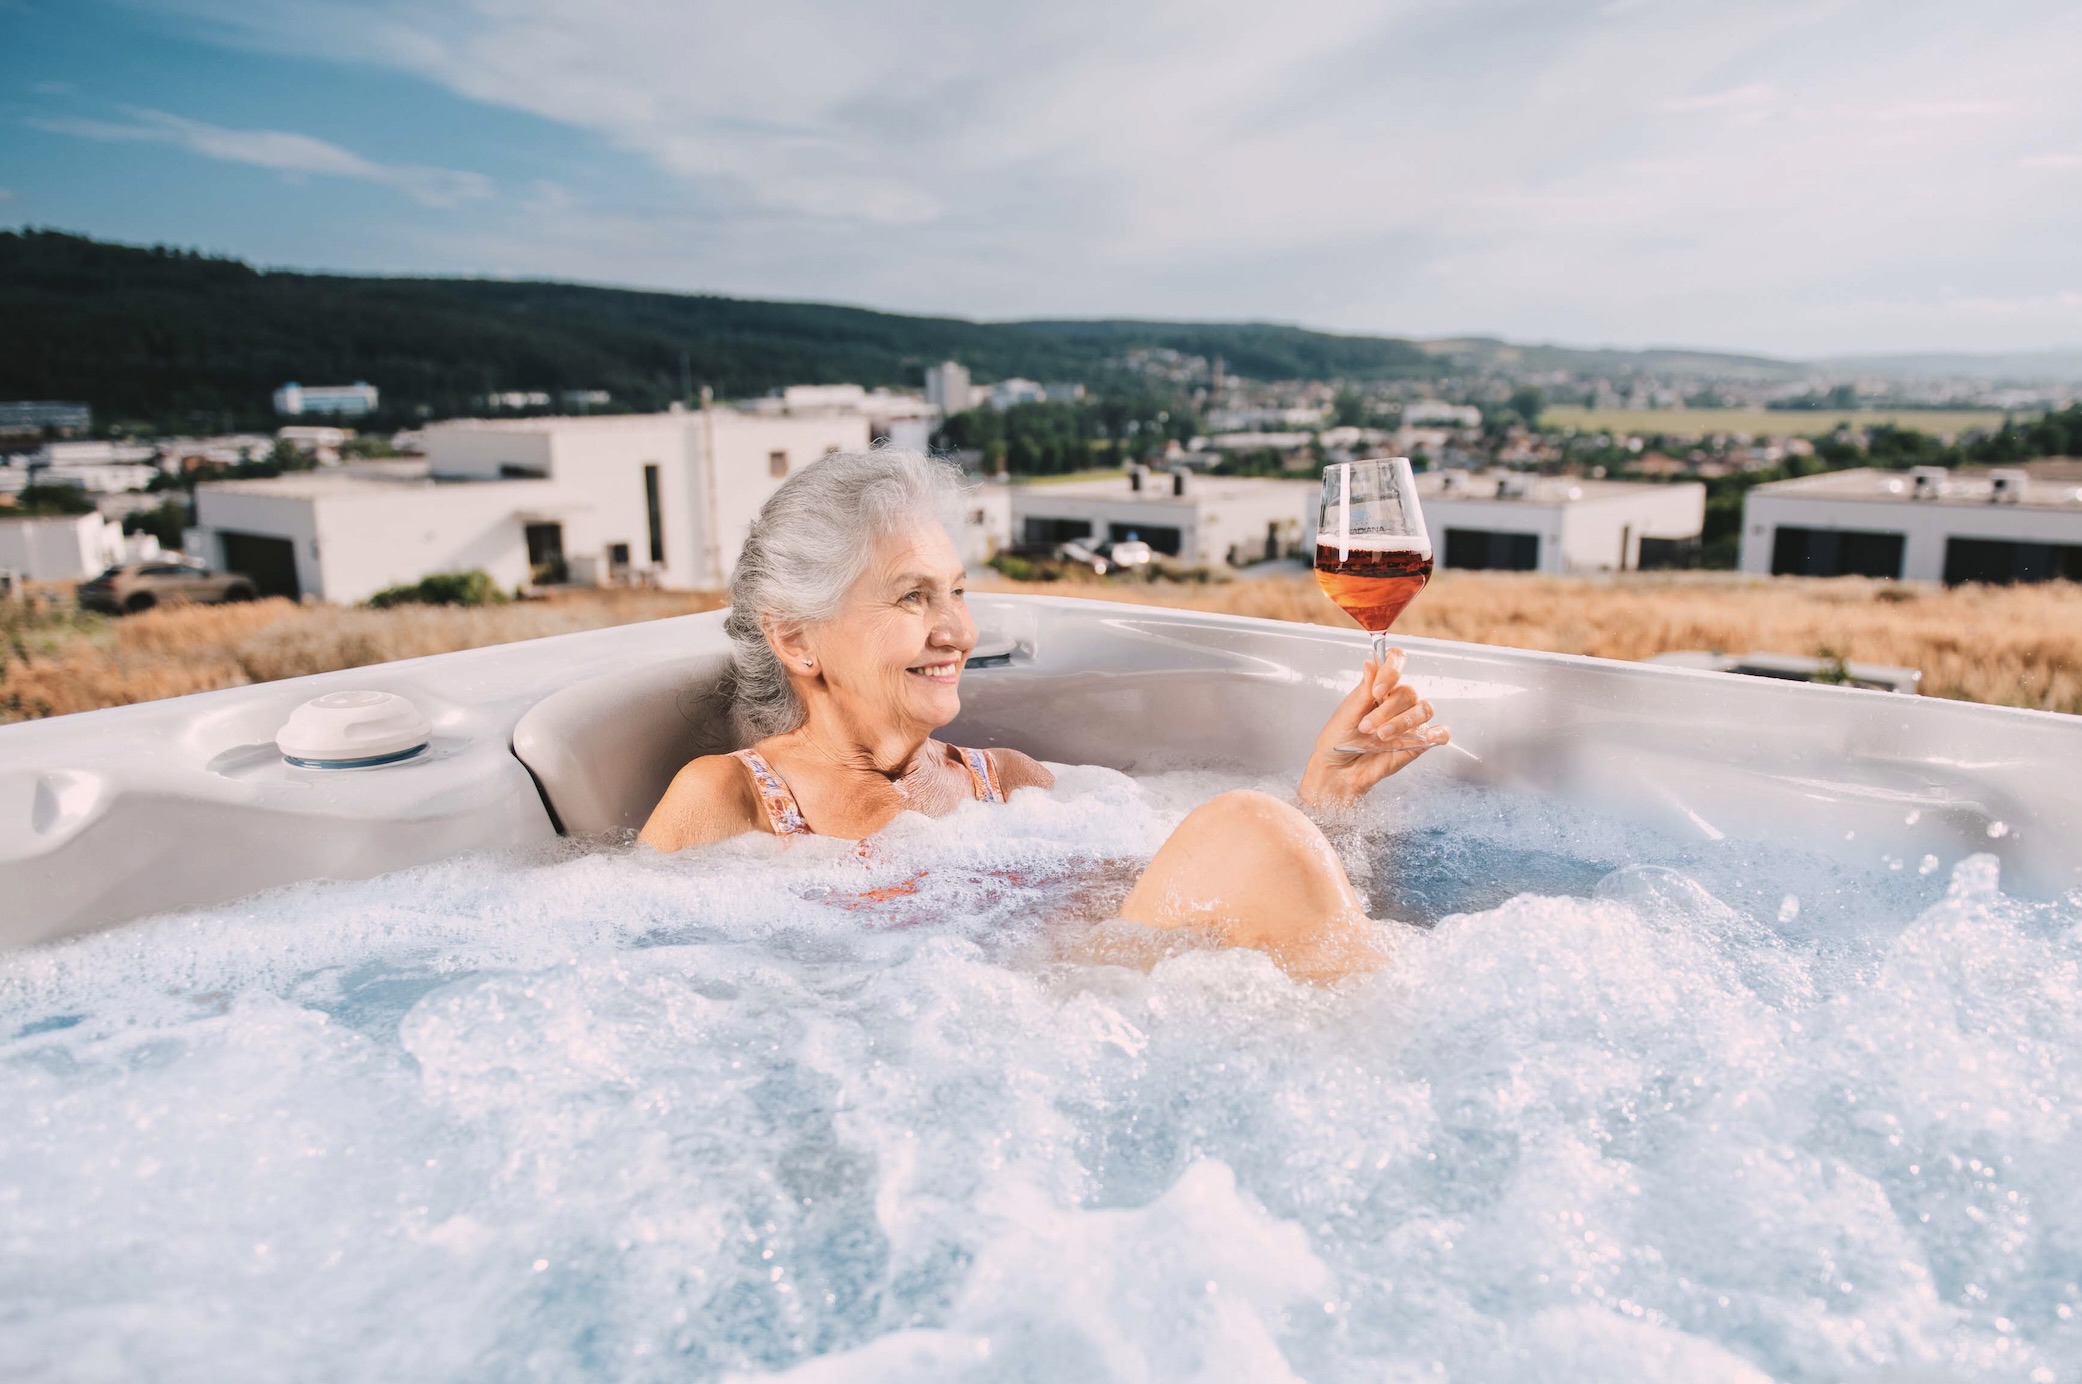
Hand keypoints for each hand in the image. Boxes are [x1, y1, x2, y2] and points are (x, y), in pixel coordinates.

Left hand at [1298, 649, 1448, 810]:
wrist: (1338, 771)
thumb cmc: (1338, 741)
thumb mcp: (1346, 713)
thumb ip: (1363, 689)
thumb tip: (1371, 663)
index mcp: (1379, 688)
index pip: (1396, 662)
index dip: (1392, 670)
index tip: (1378, 690)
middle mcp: (1397, 702)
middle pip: (1409, 692)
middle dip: (1387, 710)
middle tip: (1367, 726)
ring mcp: (1410, 722)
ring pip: (1424, 709)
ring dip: (1402, 722)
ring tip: (1381, 736)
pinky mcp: (1419, 743)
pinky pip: (1440, 733)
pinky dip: (1439, 733)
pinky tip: (1428, 737)